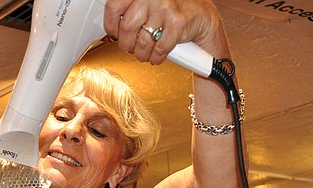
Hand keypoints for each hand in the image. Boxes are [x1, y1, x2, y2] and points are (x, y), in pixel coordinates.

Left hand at [102, 0, 227, 64]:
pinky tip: (157, 55)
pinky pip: (158, 49)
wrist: (201, 16)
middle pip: (126, 28)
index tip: (114, 33)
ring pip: (142, 42)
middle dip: (126, 45)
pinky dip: (156, 58)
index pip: (114, 6)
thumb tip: (111, 28)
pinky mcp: (177, 23)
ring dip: (141, 54)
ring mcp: (165, 8)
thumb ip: (131, 11)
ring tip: (144, 53)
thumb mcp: (148, 5)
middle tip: (131, 47)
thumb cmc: (171, 11)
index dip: (111, 25)